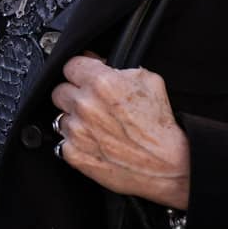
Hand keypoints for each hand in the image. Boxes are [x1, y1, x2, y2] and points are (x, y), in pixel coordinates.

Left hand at [50, 54, 191, 209]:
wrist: (167, 165)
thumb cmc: (160, 127)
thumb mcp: (149, 81)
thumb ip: (120, 68)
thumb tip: (100, 62)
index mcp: (101, 83)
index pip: (70, 65)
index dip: (79, 71)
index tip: (83, 77)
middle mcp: (85, 105)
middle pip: (60, 91)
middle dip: (74, 94)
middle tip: (90, 103)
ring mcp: (77, 131)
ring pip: (61, 116)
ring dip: (75, 119)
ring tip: (96, 127)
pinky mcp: (73, 153)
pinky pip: (63, 141)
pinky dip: (75, 142)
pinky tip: (95, 142)